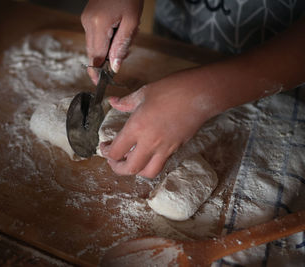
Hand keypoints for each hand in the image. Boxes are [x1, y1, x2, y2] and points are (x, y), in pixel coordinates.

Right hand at [81, 0, 142, 83]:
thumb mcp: (132, 22)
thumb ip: (121, 46)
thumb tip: (114, 67)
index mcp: (98, 25)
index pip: (95, 57)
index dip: (97, 73)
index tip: (99, 84)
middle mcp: (87, 23)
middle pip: (93, 52)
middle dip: (108, 59)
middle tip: (125, 52)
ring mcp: (85, 20)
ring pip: (94, 45)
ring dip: (108, 48)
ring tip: (125, 34)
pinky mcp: (87, 17)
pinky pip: (95, 36)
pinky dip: (106, 39)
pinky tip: (119, 29)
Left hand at [100, 69, 216, 177]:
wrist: (200, 94)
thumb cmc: (172, 90)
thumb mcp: (144, 92)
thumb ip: (125, 101)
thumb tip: (113, 102)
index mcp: (137, 127)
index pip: (116, 151)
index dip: (106, 152)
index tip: (104, 146)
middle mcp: (150, 142)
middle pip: (129, 169)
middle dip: (117, 168)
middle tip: (113, 160)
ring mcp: (165, 148)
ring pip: (147, 172)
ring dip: (136, 171)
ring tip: (130, 161)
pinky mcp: (176, 148)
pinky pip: (160, 163)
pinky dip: (150, 163)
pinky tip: (147, 153)